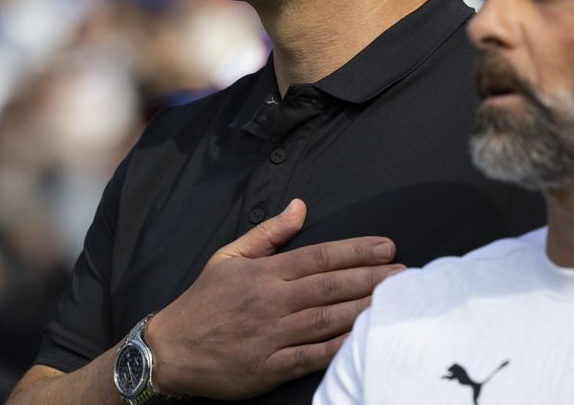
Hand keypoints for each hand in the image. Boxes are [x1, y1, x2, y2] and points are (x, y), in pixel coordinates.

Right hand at [146, 199, 403, 399]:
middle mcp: (270, 302)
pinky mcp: (267, 368)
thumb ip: (268, 233)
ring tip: (394, 302)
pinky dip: (337, 348)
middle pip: (330, 287)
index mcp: (264, 273)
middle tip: (405, 273)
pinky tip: (362, 340)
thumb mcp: (229, 256)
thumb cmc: (203, 301)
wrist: (168, 350)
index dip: (356, 251)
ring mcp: (270, 336)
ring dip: (363, 310)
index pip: (319, 257)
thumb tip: (300, 206)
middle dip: (370, 278)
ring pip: (325, 320)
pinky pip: (310, 357)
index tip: (388, 247)